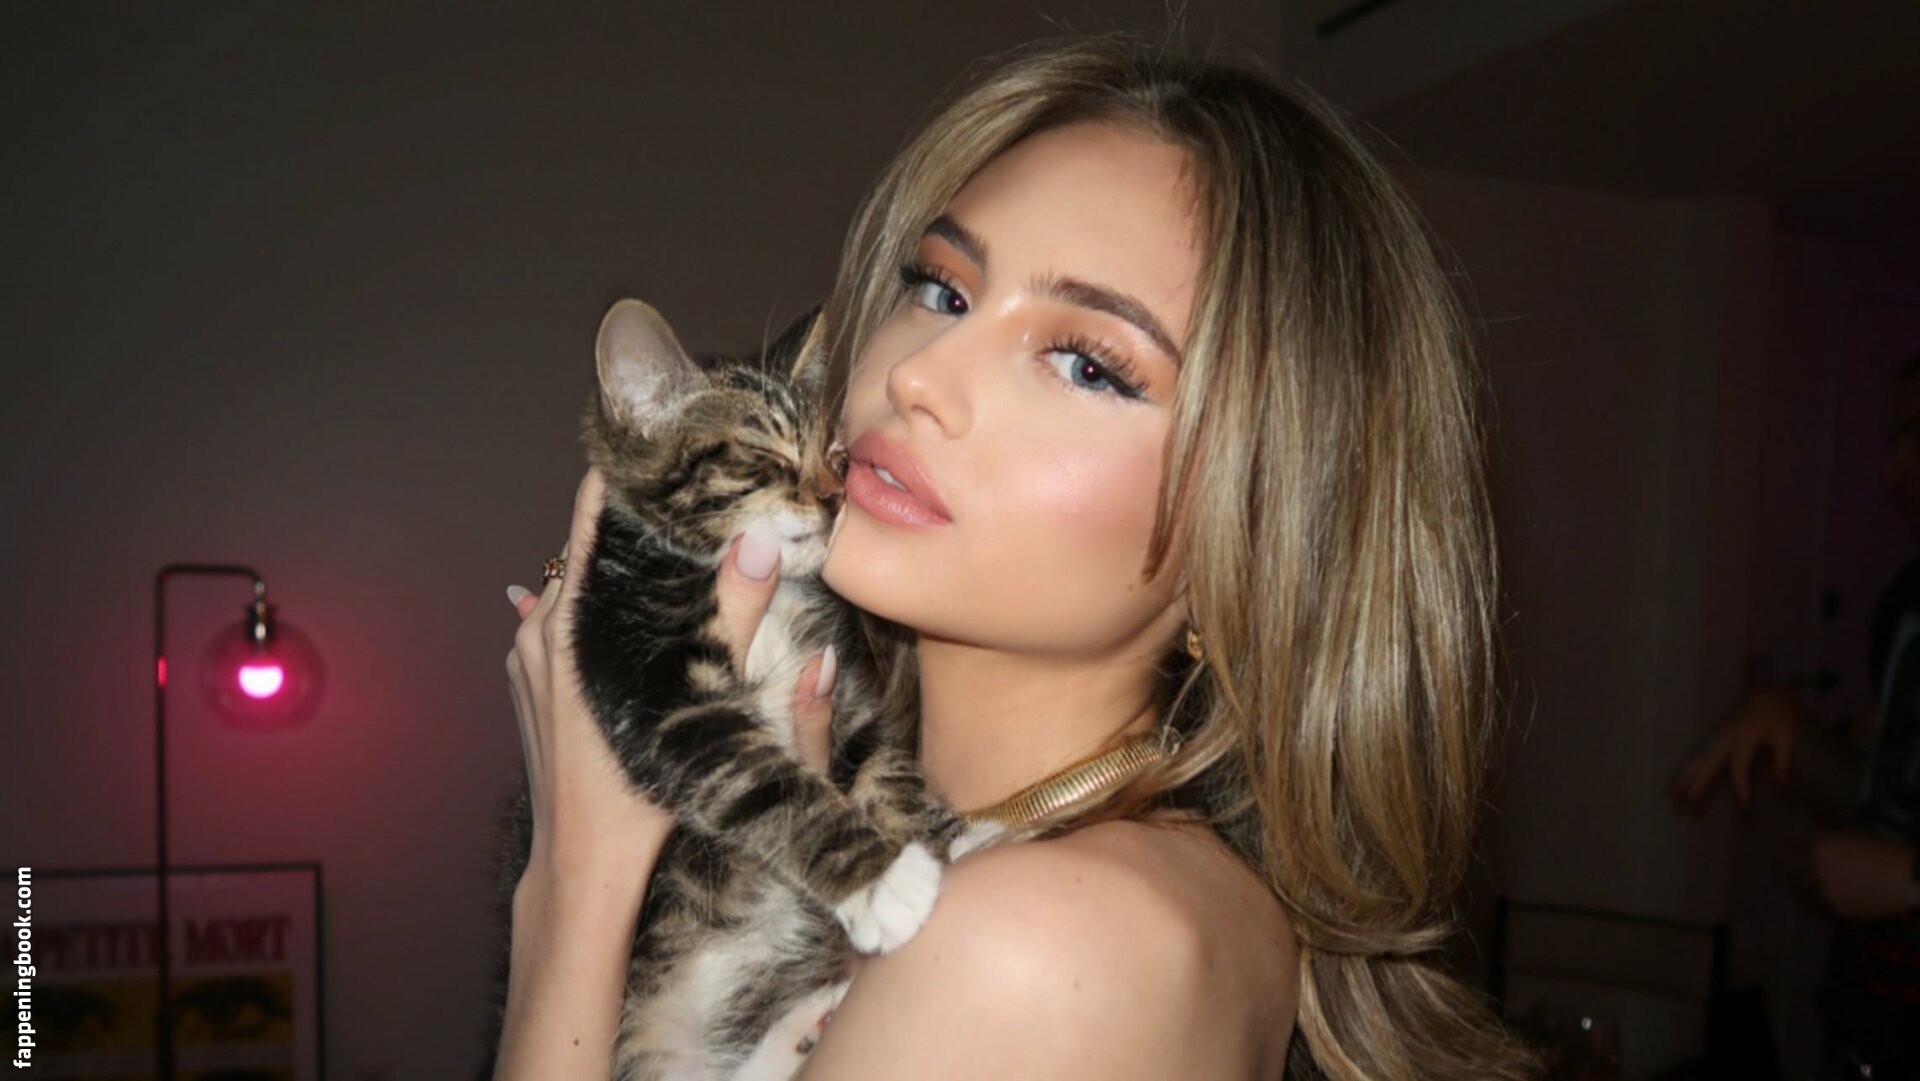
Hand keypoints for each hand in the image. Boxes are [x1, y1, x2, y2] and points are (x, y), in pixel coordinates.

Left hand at [505, 470, 838, 896]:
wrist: (580, 868)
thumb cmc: (636, 796)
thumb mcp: (695, 703)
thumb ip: (730, 619)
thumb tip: (757, 543)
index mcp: (568, 625)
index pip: (592, 518)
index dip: (628, 475)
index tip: (666, 442)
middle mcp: (537, 630)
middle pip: (589, 549)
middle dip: (640, 522)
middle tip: (697, 496)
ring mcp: (527, 657)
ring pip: (580, 586)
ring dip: (624, 568)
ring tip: (681, 547)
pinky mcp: (530, 681)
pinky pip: (569, 620)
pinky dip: (607, 605)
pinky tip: (647, 610)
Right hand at [1669, 688, 1799, 812]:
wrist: (1766, 694)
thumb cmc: (1779, 716)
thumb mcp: (1786, 736)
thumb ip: (1782, 761)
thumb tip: (1783, 786)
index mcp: (1745, 734)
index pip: (1739, 765)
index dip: (1741, 786)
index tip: (1744, 806)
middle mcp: (1725, 734)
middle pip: (1707, 761)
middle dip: (1696, 782)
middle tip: (1686, 801)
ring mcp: (1715, 733)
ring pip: (1695, 757)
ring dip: (1682, 776)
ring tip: (1670, 795)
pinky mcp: (1711, 735)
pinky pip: (1694, 754)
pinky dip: (1683, 768)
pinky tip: (1674, 782)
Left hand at [1788, 830, 1916, 920]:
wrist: (1905, 877)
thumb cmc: (1884, 851)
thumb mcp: (1852, 835)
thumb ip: (1827, 838)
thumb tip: (1810, 841)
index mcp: (1821, 845)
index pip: (1796, 846)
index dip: (1796, 849)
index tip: (1796, 852)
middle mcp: (1817, 866)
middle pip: (1791, 868)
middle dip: (1792, 868)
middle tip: (1793, 871)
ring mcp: (1825, 889)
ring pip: (1802, 889)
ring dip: (1802, 886)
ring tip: (1804, 887)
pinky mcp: (1836, 908)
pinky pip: (1821, 904)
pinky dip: (1821, 901)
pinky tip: (1828, 899)